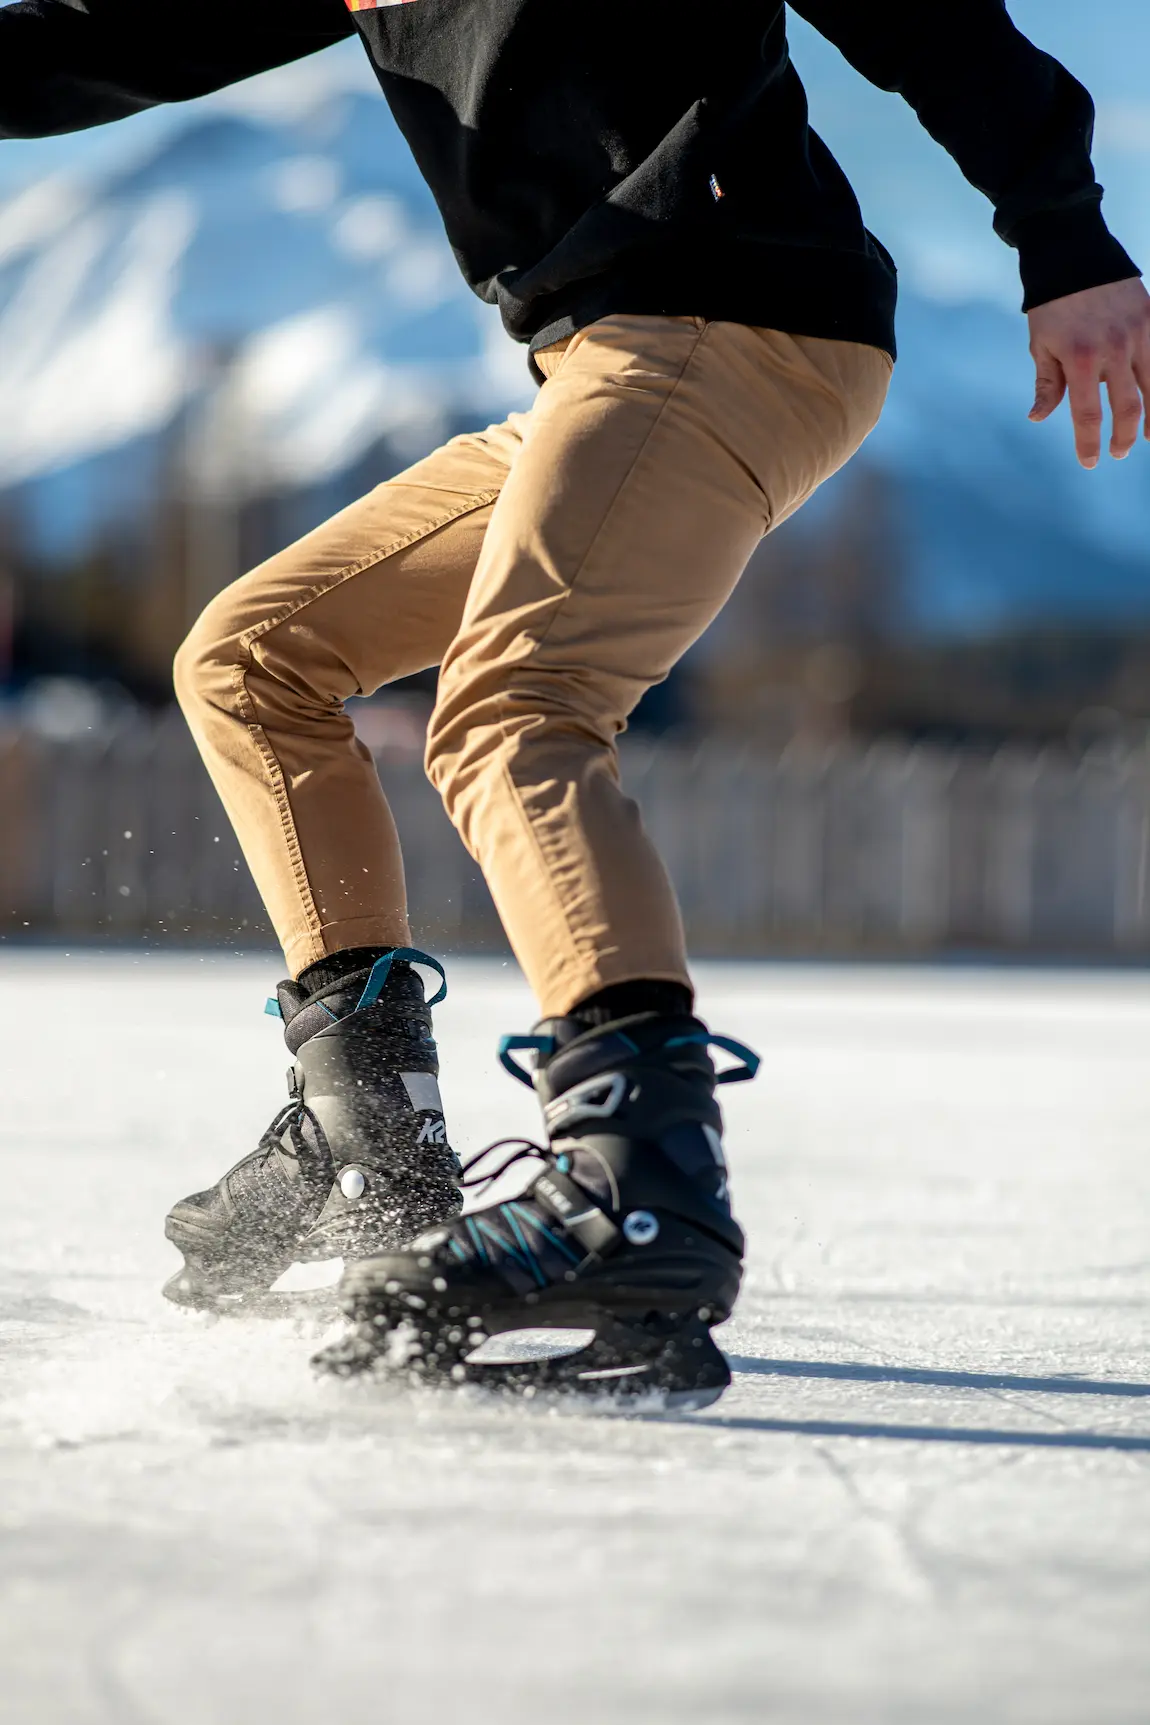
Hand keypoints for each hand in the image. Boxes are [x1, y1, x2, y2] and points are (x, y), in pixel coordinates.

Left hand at [1028, 277, 1149, 467]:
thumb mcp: (1041, 345)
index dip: (1089, 444)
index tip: (1090, 463)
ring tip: (1147, 436)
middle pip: (1128, 407)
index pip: (1087, 414)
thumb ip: (1047, 384)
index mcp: (1080, 359)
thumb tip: (1038, 418)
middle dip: (1124, 436)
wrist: (1075, 253)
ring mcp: (1138, 333)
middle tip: (1119, 452)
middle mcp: (1113, 349)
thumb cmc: (1052, 305)